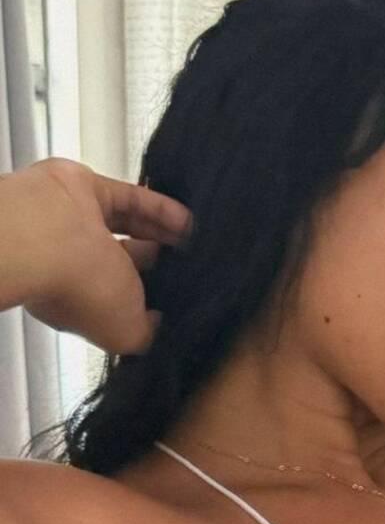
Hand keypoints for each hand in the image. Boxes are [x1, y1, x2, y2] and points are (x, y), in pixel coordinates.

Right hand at [6, 157, 192, 354]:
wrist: (45, 236)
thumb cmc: (84, 290)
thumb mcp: (124, 333)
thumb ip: (146, 334)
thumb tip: (161, 324)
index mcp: (79, 300)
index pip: (118, 300)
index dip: (147, 298)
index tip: (181, 296)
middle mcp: (78, 262)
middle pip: (127, 261)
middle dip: (159, 262)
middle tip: (195, 263)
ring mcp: (81, 224)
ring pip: (130, 226)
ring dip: (164, 233)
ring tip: (200, 241)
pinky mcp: (88, 189)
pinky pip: (132, 199)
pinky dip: (162, 209)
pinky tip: (190, 220)